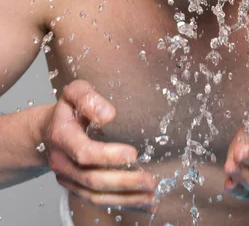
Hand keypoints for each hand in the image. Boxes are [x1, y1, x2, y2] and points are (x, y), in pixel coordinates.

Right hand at [41, 79, 156, 212]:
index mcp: (61, 137)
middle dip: (123, 182)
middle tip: (150, 180)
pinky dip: (123, 204)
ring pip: (96, 196)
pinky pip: (98, 201)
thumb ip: (88, 98)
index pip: (84, 152)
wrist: (47, 131)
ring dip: (126, 199)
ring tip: (152, 197)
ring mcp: (68, 179)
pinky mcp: (77, 188)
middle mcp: (62, 162)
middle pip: (93, 179)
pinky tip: (144, 204)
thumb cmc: (68, 110)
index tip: (133, 154)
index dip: (108, 156)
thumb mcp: (74, 92)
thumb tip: (108, 115)